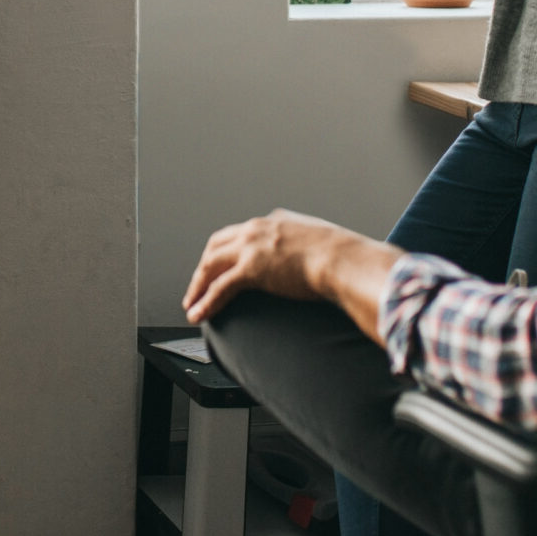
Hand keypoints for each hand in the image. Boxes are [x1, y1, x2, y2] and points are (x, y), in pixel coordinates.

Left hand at [182, 209, 397, 330]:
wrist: (345, 260)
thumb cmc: (344, 257)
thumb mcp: (324, 244)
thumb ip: (313, 249)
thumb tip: (321, 263)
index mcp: (276, 221)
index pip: (242, 233)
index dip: (228, 250)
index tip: (223, 264)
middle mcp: (258, 228)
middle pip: (217, 245)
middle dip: (204, 266)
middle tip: (198, 285)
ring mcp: (252, 247)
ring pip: (211, 264)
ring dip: (198, 286)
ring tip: (192, 304)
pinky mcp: (250, 268)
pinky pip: (218, 287)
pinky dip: (205, 301)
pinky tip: (198, 314)